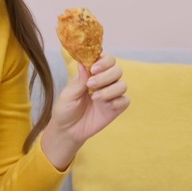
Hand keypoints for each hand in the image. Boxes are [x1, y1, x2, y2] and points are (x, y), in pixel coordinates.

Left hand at [40, 54, 129, 169]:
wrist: (68, 130)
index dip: (104, 61)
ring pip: (122, 85)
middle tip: (91, 85)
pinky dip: (117, 102)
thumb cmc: (65, 109)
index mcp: (92, 75)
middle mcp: (104, 82)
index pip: (106, 60)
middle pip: (117, 70)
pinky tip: (105, 106)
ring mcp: (111, 95)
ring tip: (94, 98)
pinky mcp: (116, 108)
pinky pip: (125, 101)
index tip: (94, 69)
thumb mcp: (68, 94)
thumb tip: (83, 63)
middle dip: (106, 76)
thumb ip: (79, 80)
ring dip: (110, 90)